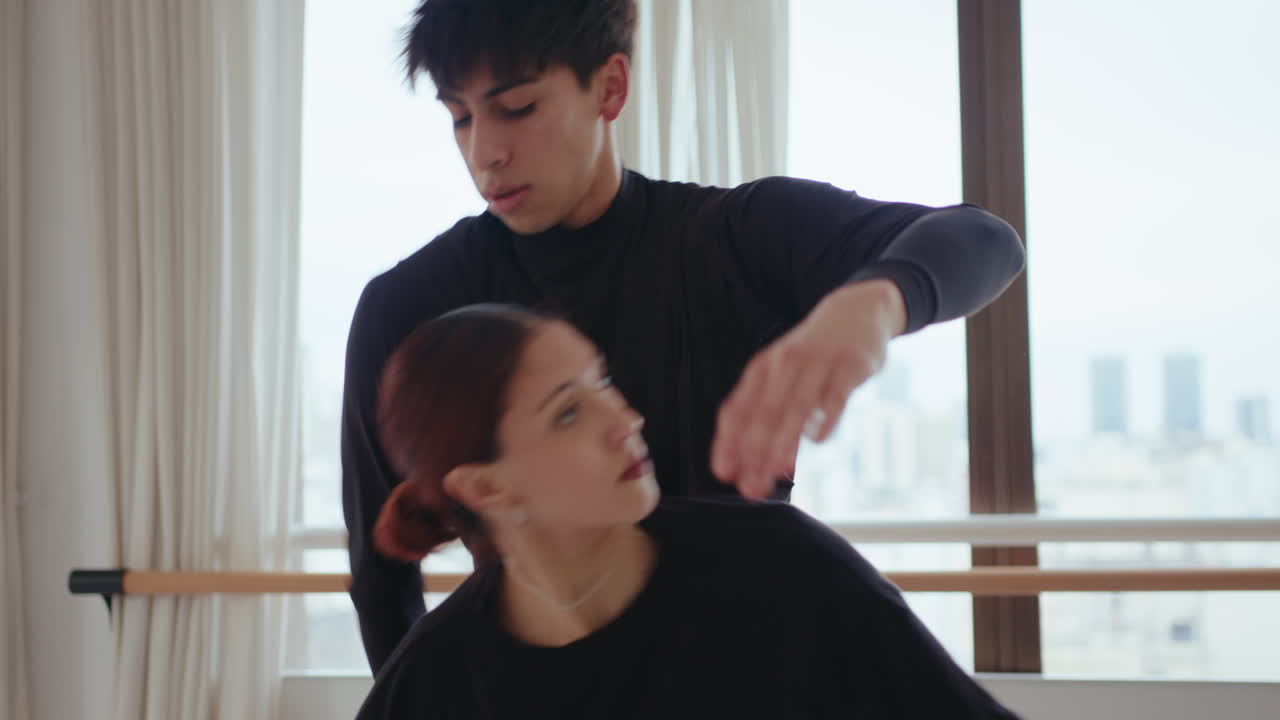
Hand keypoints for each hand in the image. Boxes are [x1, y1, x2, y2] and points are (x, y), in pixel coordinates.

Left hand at [711, 279, 906, 499]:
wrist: (857, 310)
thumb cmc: (813, 354)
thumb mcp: (783, 372)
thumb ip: (768, 413)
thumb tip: (756, 462)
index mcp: (762, 369)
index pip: (738, 409)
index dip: (729, 442)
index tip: (724, 473)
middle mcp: (785, 364)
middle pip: (765, 413)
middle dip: (755, 452)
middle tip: (751, 488)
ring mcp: (818, 363)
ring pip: (796, 406)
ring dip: (785, 440)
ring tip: (777, 471)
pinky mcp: (850, 366)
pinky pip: (836, 394)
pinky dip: (825, 417)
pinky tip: (818, 439)